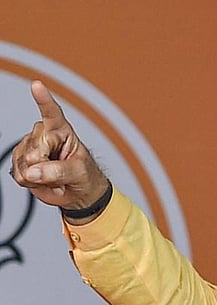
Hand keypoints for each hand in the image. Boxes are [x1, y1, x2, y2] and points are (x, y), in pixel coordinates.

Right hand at [9, 81, 109, 222]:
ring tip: (53, 176)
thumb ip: (58, 171)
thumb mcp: (79, 171)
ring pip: (24, 165)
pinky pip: (18, 175)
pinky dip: (32, 184)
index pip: (52, 113)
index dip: (43, 99)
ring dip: (39, 178)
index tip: (37, 85)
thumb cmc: (84, 176)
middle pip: (34, 152)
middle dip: (46, 168)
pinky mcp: (20, 162)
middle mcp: (43, 136)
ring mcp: (29, 149)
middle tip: (60, 172)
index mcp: (61, 130)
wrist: (77, 192)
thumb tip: (32, 171)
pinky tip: (43, 180)